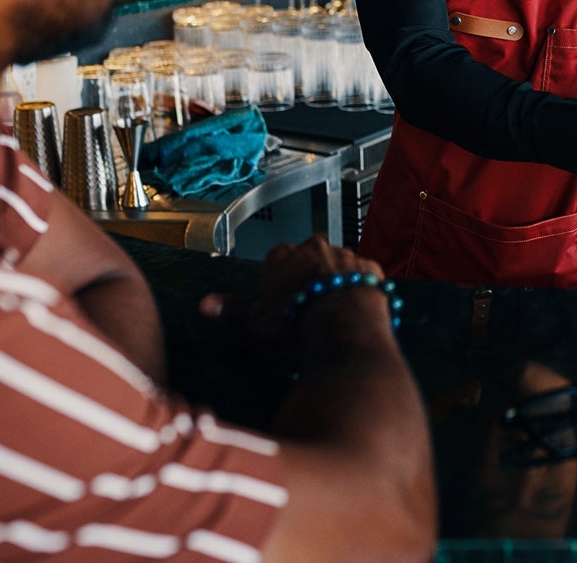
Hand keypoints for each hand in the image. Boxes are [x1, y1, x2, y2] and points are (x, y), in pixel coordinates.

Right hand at [200, 236, 390, 346]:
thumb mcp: (258, 321)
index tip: (281, 301)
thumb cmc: (298, 323)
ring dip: (334, 281)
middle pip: (307, 259)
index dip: (279, 282)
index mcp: (283, 256)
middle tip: (305, 307)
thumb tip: (206, 305)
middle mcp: (315, 248)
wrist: (344, 328)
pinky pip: (363, 275)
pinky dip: (360, 288)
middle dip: (307, 277)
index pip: (276, 260)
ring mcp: (345, 256)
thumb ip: (232, 309)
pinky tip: (355, 308)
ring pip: (337, 265)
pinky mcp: (370, 268)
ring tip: (331, 311)